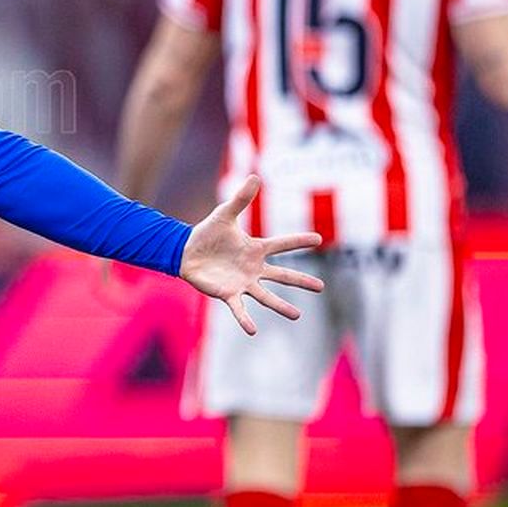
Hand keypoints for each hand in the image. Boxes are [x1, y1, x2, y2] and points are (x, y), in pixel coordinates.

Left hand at [178, 176, 323, 335]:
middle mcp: (254, 268)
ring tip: (298, 315)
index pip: (282, 244)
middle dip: (301, 281)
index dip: (298, 240)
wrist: (186, 251)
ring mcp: (243, 282)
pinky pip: (239, 309)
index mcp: (256, 248)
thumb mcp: (224, 214)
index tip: (318, 238)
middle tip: (322, 287)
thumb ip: (241, 199)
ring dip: (281, 306)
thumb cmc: (207, 233)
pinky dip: (245, 319)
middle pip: (282, 275)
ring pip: (266, 296)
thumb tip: (256, 176)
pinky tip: (253, 331)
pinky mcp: (228, 293)